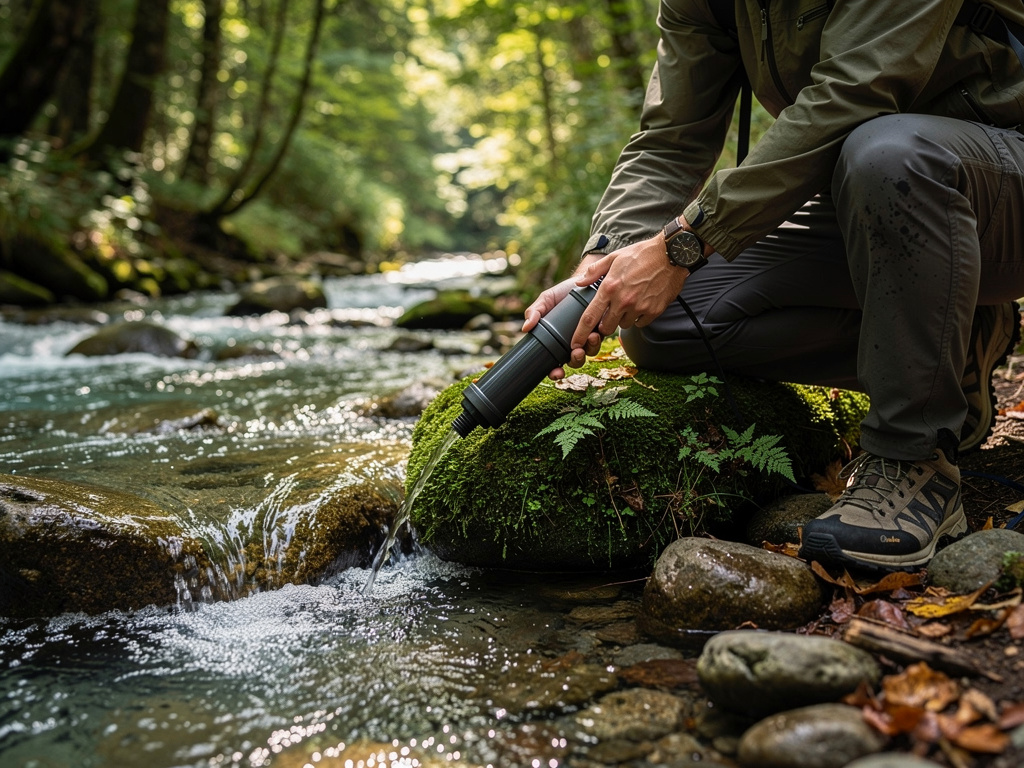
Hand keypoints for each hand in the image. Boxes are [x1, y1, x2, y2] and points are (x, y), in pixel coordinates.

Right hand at [523, 275, 602, 379]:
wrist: (583, 280)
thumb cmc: (562, 293)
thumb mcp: (546, 300)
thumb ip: (535, 312)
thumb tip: (525, 327)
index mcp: (557, 341)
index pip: (555, 363)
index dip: (555, 372)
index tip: (557, 373)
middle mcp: (573, 342)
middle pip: (574, 361)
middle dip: (576, 360)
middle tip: (576, 353)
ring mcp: (588, 338)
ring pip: (590, 352)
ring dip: (590, 348)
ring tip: (591, 337)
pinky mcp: (602, 330)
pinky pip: (601, 340)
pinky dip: (599, 339)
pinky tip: (596, 332)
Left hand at [570, 232, 689, 351]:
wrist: (671, 254)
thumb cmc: (641, 254)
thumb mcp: (614, 257)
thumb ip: (594, 272)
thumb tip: (579, 283)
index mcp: (610, 288)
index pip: (589, 318)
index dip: (580, 334)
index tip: (575, 344)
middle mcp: (623, 301)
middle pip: (606, 327)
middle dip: (604, 324)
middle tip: (610, 313)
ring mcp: (639, 307)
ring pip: (624, 325)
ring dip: (623, 319)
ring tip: (629, 302)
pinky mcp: (654, 311)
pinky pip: (640, 323)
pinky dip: (639, 317)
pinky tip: (641, 303)